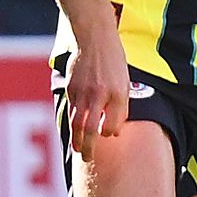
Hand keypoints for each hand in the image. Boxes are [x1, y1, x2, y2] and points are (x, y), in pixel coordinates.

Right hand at [63, 40, 130, 160]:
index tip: (108, 137)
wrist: (93, 39)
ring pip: (76, 123)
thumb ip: (120, 105)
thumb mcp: (125, 80)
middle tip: (88, 158)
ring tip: (78, 151)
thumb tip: (113, 131)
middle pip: (91, 129)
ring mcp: (82, 92)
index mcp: (118, 92)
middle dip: (88, 147)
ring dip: (76, 140)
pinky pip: (70, 111)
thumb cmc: (113, 60)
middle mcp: (100, 94)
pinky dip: (71, 124)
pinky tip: (72, 132)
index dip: (110, 133)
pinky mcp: (70, 89)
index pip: (113, 124)